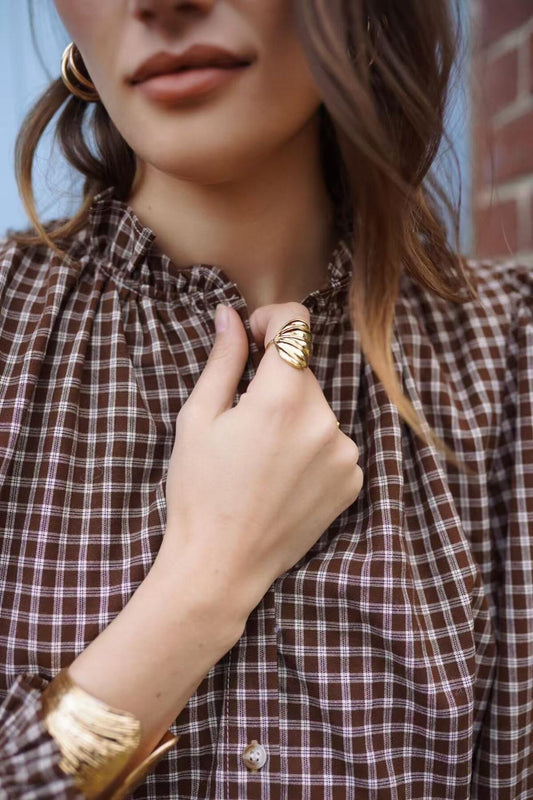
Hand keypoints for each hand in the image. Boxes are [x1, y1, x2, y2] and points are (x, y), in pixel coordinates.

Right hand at [157, 301, 362, 619]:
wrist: (221, 565)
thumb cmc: (199, 492)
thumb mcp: (198, 419)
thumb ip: (223, 360)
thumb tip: (230, 315)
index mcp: (281, 399)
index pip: (297, 324)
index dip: (271, 320)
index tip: (251, 338)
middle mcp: (324, 421)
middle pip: (302, 372)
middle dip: (273, 381)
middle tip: (241, 420)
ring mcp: (344, 453)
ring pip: (316, 408)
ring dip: (292, 416)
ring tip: (260, 458)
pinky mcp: (353, 479)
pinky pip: (332, 441)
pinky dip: (311, 447)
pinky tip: (282, 477)